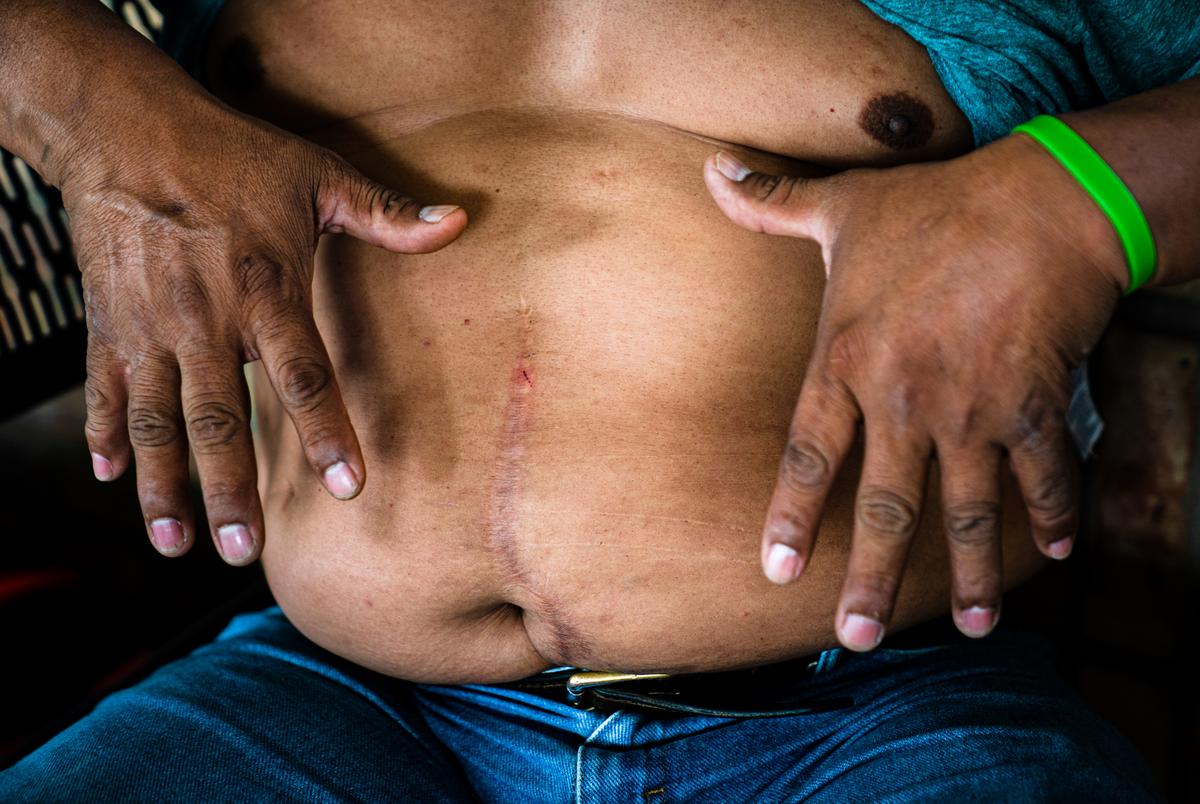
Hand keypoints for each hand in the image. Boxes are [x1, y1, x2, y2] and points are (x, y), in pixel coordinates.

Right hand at [65, 92, 465, 564]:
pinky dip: (103, 432)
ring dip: (164, 485)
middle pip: (220, 420)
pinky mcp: (106, 322)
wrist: (125, 125)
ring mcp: (148, 326)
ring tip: (176, 544)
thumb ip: (385, 214)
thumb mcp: (317, 175)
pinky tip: (109, 477)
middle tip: (244, 551)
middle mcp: (204, 319)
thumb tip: (459, 223)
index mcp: (265, 289)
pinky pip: (103, 389)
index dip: (326, 433)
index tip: (349, 488)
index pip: (304, 375)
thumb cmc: (232, 153)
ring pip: (157, 420)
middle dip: (230, 491)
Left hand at [703, 136, 1124, 648]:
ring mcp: (971, 414)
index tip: (776, 572)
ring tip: (969, 630)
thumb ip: (771, 205)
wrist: (1042, 202)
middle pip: (882, 509)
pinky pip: (1043, 478)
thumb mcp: (842, 204)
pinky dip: (1051, 517)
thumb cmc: (934, 205)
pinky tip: (1051, 559)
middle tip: (854, 637)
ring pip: (965, 514)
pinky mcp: (1034, 409)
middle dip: (868, 578)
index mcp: (846, 363)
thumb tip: (711, 172)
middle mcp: (903, 402)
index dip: (790, 516)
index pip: (807, 456)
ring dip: (966, 576)